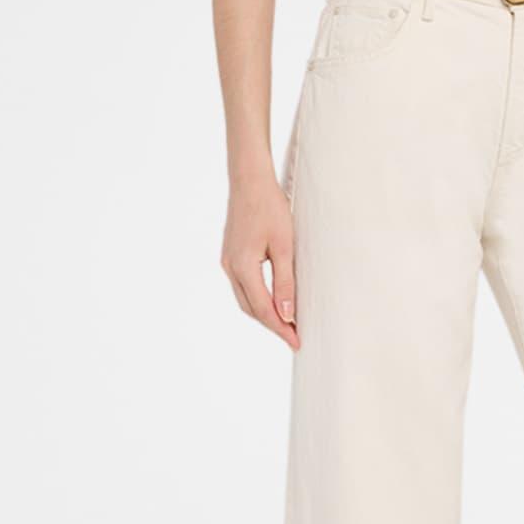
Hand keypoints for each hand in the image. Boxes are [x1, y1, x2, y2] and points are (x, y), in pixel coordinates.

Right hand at [221, 176, 298, 348]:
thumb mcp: (284, 246)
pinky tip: (272, 301)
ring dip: (264, 314)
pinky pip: (243, 286)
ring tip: (286, 324)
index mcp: (243, 267)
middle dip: (272, 325)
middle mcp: (230, 268)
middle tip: (294, 337)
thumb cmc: (270, 208)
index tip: (296, 342)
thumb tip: (287, 313)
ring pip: (245, 299)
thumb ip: (285, 282)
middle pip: (251, 309)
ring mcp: (227, 262)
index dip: (281, 328)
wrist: (249, 181)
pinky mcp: (230, 255)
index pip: (263, 309)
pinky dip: (257, 299)